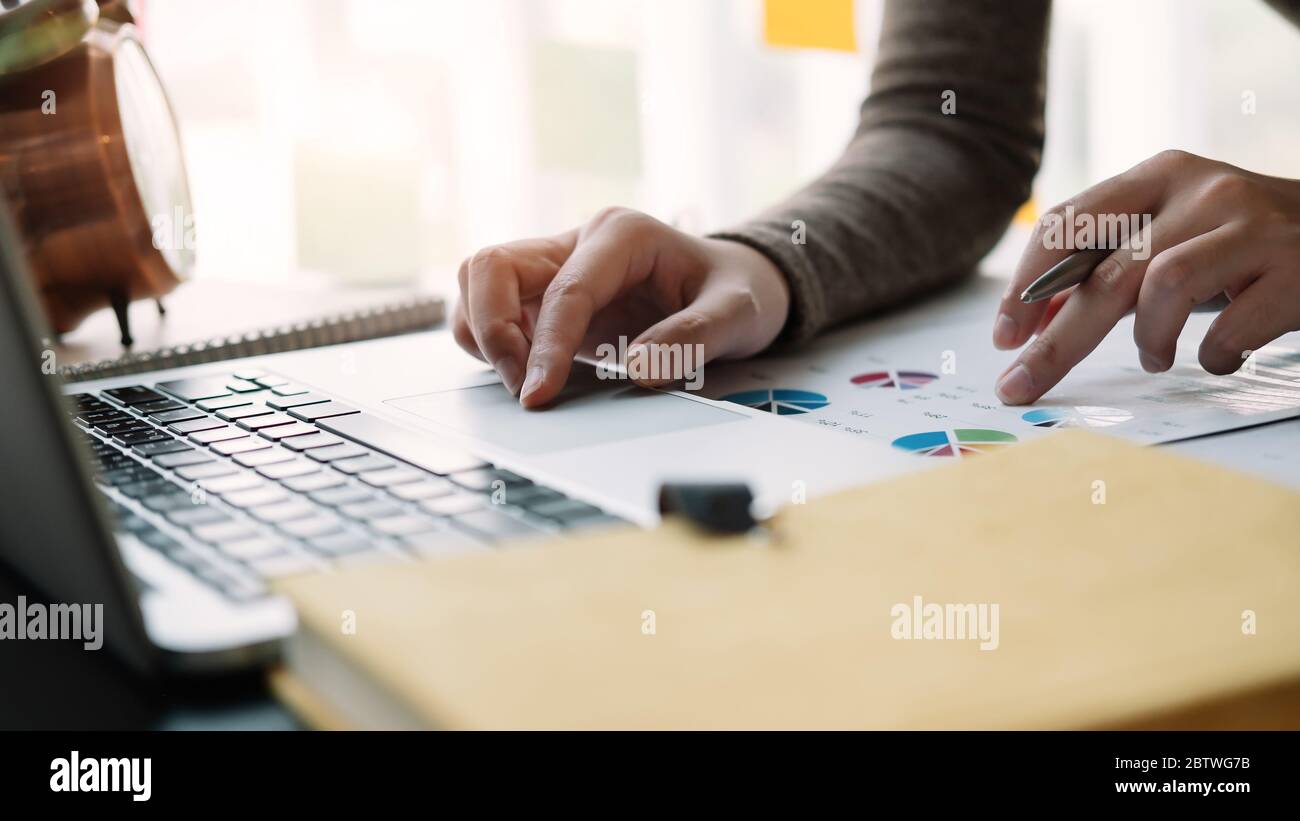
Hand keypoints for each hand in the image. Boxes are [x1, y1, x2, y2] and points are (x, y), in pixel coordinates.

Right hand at [452, 207, 790, 407]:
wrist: (738, 285)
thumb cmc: (738, 292)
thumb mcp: (739, 314)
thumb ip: (694, 338)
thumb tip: (640, 370)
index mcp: (621, 235)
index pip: (564, 290)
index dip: (545, 346)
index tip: (538, 396)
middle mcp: (579, 243)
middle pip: (492, 266)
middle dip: (491, 329)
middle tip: (520, 387)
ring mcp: (558, 267)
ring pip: (479, 283)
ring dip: (484, 335)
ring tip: (524, 383)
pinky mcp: (548, 297)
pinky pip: (493, 311)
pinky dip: (492, 343)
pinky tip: (528, 373)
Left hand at [992, 150, 1299, 403]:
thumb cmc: (1247, 246)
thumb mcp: (1175, 236)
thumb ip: (1110, 268)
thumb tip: (1033, 319)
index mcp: (1160, 175)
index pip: (1067, 224)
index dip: (1025, 285)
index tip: (1004, 337)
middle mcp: (1203, 189)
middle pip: (1103, 272)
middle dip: (1055, 341)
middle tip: (1021, 385)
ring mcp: (1252, 224)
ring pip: (1161, 287)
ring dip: (1148, 339)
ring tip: (1158, 357)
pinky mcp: (1296, 266)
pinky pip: (1228, 327)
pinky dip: (1212, 355)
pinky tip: (1221, 356)